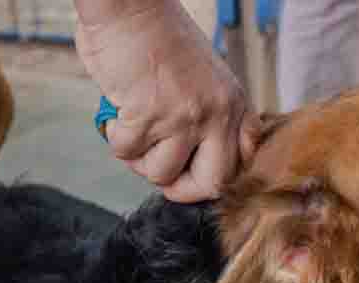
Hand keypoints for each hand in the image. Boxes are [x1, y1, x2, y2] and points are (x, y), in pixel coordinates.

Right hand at [75, 0, 257, 201]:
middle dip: (182, 188)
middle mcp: (218, 114)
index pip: (243, 162)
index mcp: (235, 104)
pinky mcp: (149, 114)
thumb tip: (192, 159)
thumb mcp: (206, 79)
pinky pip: (127, 152)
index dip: (214, 175)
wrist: (131, 5)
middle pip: (213, 183)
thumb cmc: (159, 38)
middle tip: (163, 176)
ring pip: (162, 172)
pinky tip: (118, 113)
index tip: (192, 171)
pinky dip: (115, 137)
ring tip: (133, 130)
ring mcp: (185, 116)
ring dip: (140, 159)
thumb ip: (209, 117)